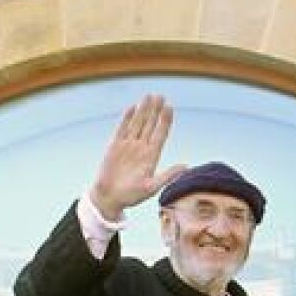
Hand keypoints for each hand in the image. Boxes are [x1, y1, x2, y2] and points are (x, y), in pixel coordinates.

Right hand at [90, 95, 186, 220]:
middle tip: (161, 96)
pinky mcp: (115, 146)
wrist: (109, 198)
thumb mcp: (151, 187)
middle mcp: (141, 148)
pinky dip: (127, 118)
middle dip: (155, 110)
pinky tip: (133, 107)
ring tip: (149, 96)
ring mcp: (128, 146)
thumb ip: (168, 176)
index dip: (165, 120)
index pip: (160, 134)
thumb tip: (186, 166)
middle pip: (150, 125)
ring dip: (143, 110)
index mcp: (152, 156)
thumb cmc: (131, 196)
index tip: (170, 107)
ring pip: (138, 124)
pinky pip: (122, 128)